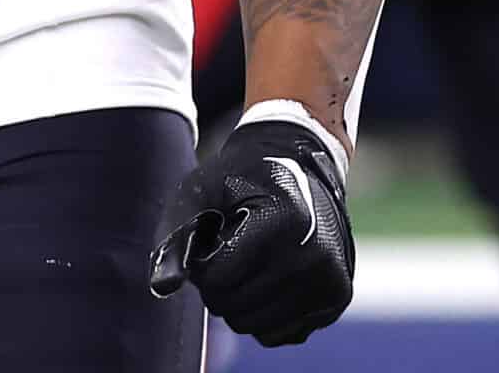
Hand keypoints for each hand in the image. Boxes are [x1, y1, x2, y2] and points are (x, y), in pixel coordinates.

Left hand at [151, 115, 354, 345]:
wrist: (299, 163)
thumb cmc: (242, 177)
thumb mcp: (202, 189)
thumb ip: (176, 233)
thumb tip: (161, 286)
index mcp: (287, 220)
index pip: (219, 279)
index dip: (201, 264)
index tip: (211, 237)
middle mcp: (317, 256)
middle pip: (236, 308)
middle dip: (219, 285)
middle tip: (228, 249)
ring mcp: (332, 282)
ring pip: (255, 327)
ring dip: (240, 300)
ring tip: (250, 260)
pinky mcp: (337, 301)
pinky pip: (279, 334)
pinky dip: (264, 312)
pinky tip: (271, 275)